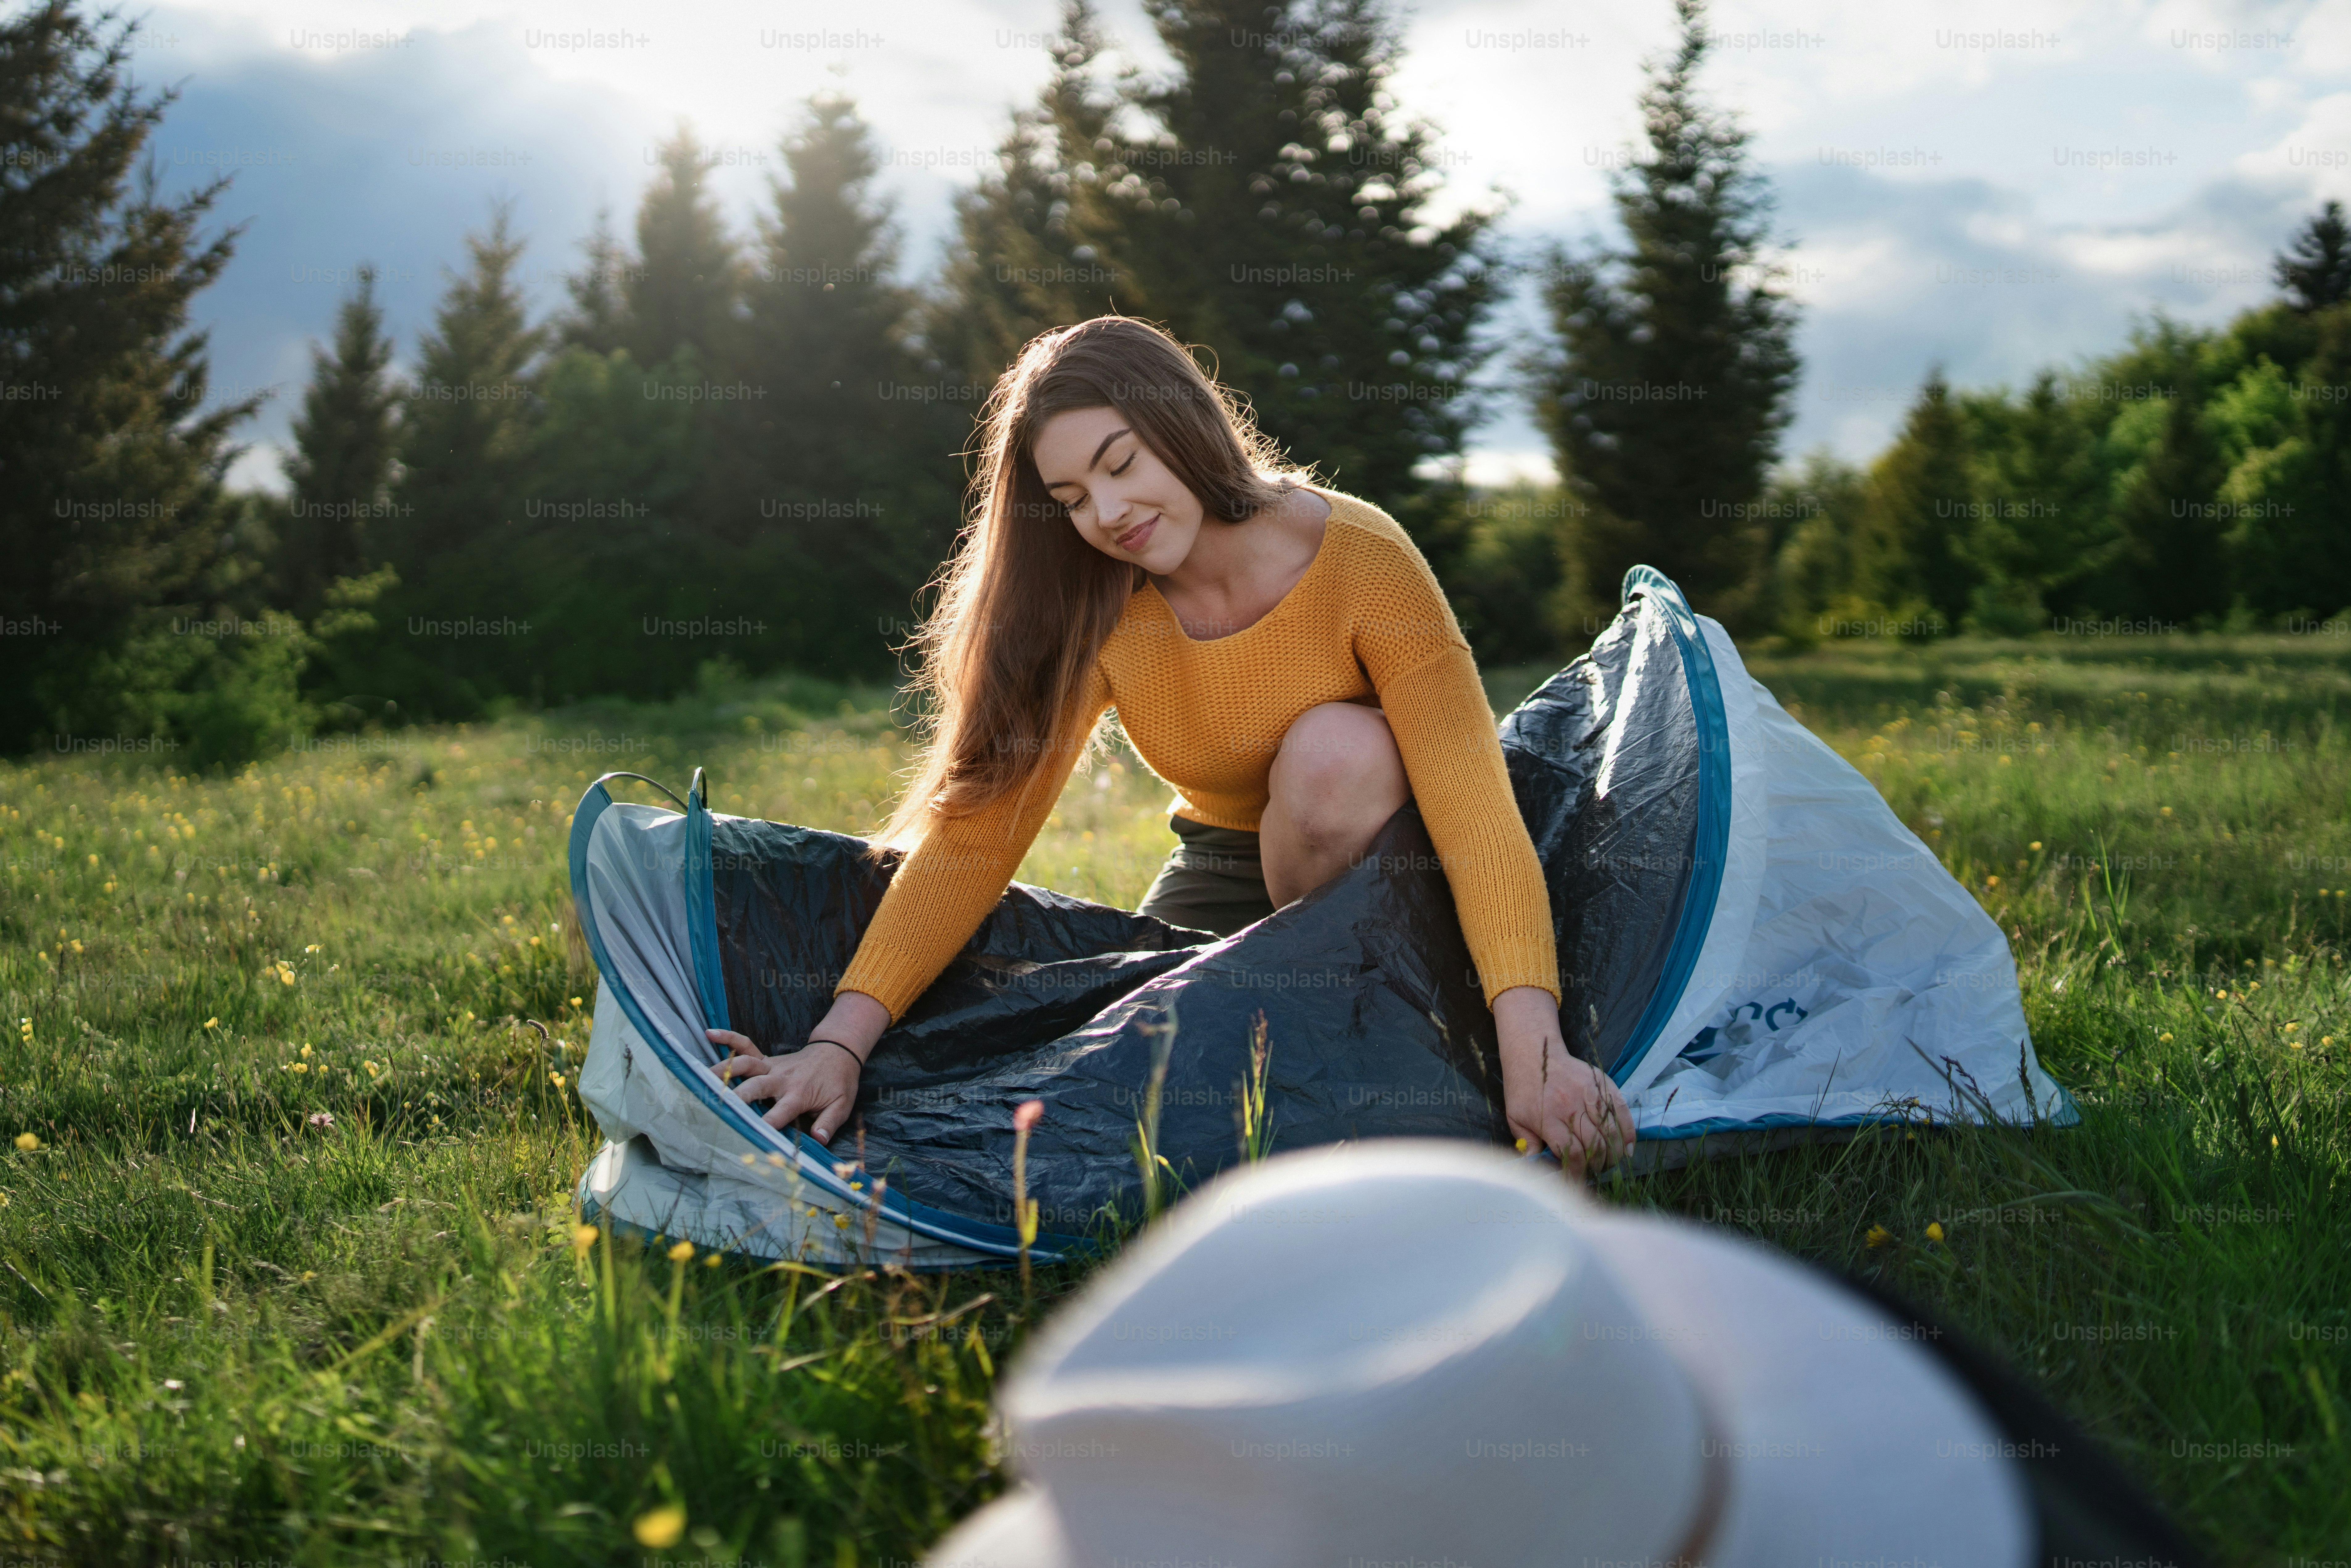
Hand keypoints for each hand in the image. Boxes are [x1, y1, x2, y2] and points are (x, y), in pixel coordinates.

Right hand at [705, 1027, 861, 1142]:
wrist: (839, 1052)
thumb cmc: (838, 1082)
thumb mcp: (841, 1105)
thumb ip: (828, 1123)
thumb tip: (818, 1140)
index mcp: (798, 1094)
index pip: (778, 1114)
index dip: (764, 1127)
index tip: (749, 1139)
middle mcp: (781, 1079)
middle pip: (755, 1087)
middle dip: (737, 1098)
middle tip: (717, 1108)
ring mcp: (772, 1066)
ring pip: (745, 1065)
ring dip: (724, 1070)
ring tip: (701, 1079)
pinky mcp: (766, 1059)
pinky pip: (746, 1044)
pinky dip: (728, 1038)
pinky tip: (710, 1033)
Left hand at [1492, 986, 1633, 1176]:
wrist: (1535, 1052)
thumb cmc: (1523, 1088)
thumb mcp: (1515, 1117)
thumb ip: (1527, 1143)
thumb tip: (1538, 1166)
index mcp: (1549, 1119)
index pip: (1572, 1154)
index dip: (1578, 1172)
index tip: (1578, 1180)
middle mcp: (1571, 1108)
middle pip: (1595, 1145)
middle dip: (1598, 1165)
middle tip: (1596, 1171)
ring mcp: (1589, 1095)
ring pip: (1611, 1131)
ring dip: (1614, 1153)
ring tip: (1611, 1161)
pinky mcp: (1602, 1084)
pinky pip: (1621, 1111)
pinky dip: (1628, 1132)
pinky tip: (1627, 1146)